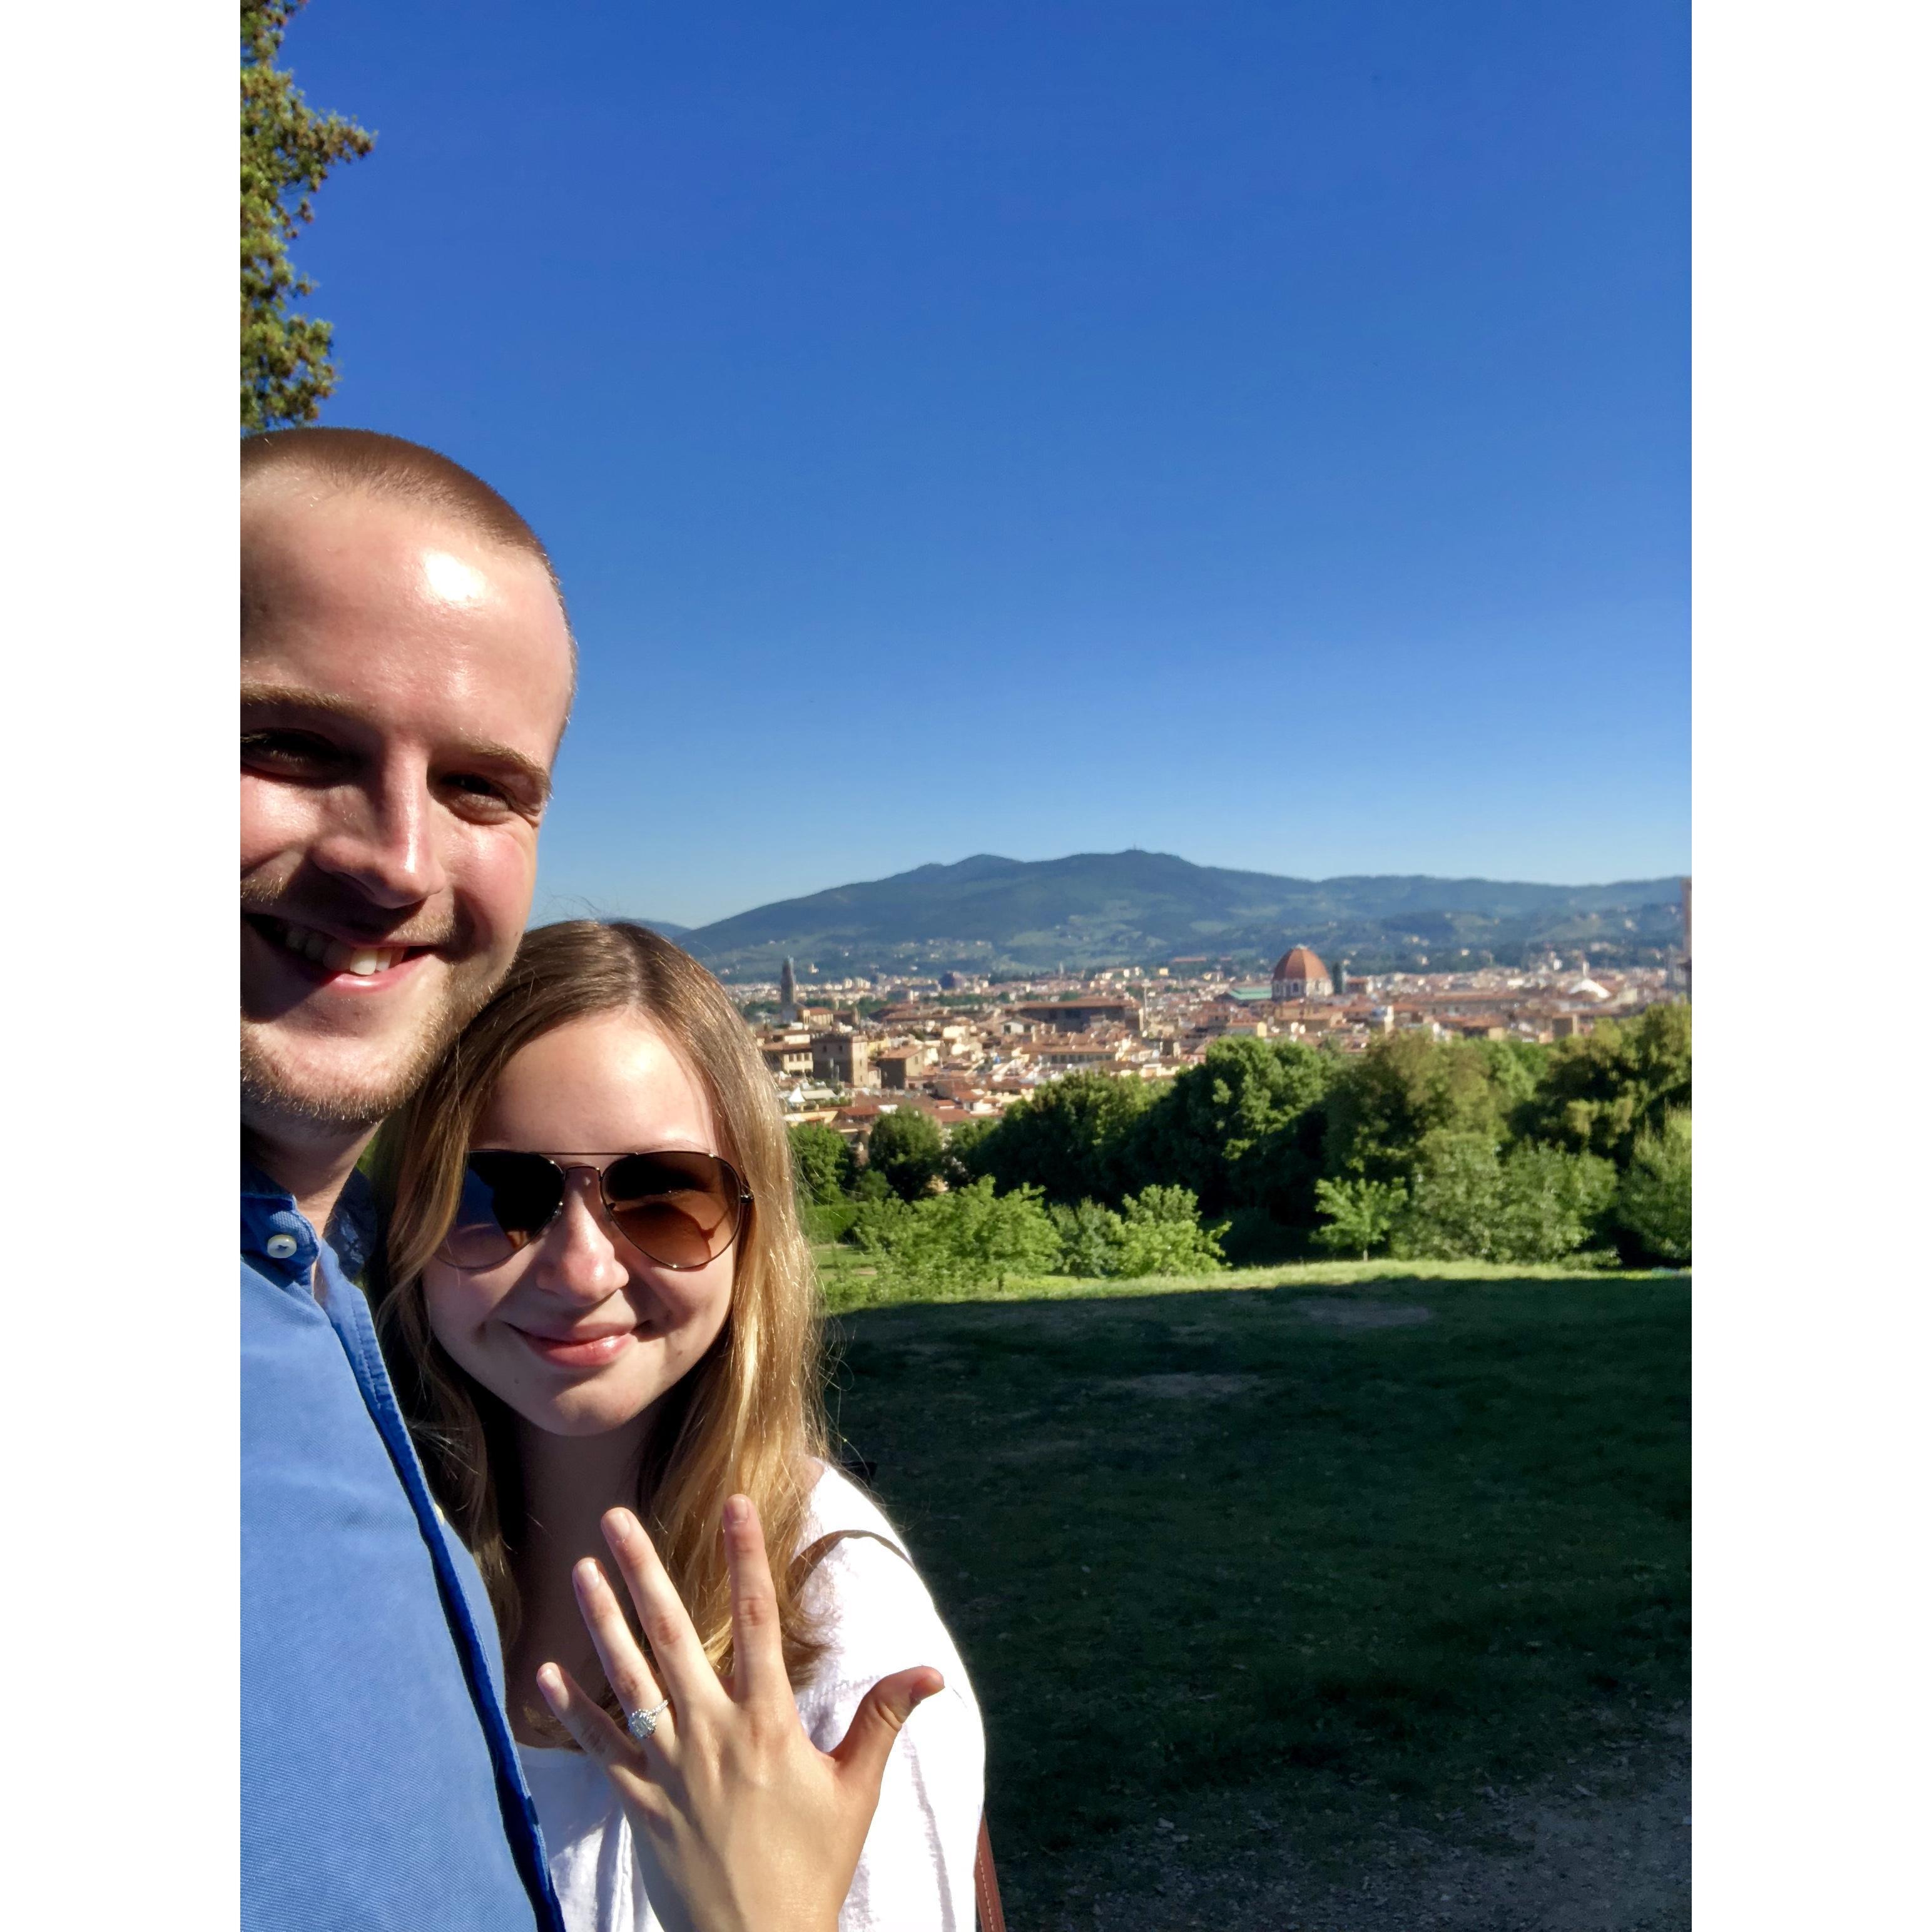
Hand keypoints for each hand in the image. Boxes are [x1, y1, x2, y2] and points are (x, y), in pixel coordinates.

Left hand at [537, 1495, 942, 1931]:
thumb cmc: (812, 1869)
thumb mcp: (855, 1792)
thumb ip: (883, 1721)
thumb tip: (931, 1670)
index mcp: (767, 1724)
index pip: (758, 1622)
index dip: (746, 1559)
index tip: (735, 1505)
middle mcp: (712, 1734)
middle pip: (672, 1636)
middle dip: (643, 1571)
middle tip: (615, 1517)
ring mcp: (669, 1767)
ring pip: (627, 1678)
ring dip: (601, 1620)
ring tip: (580, 1569)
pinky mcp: (639, 1803)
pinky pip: (600, 1747)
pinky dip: (572, 1709)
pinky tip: (548, 1672)